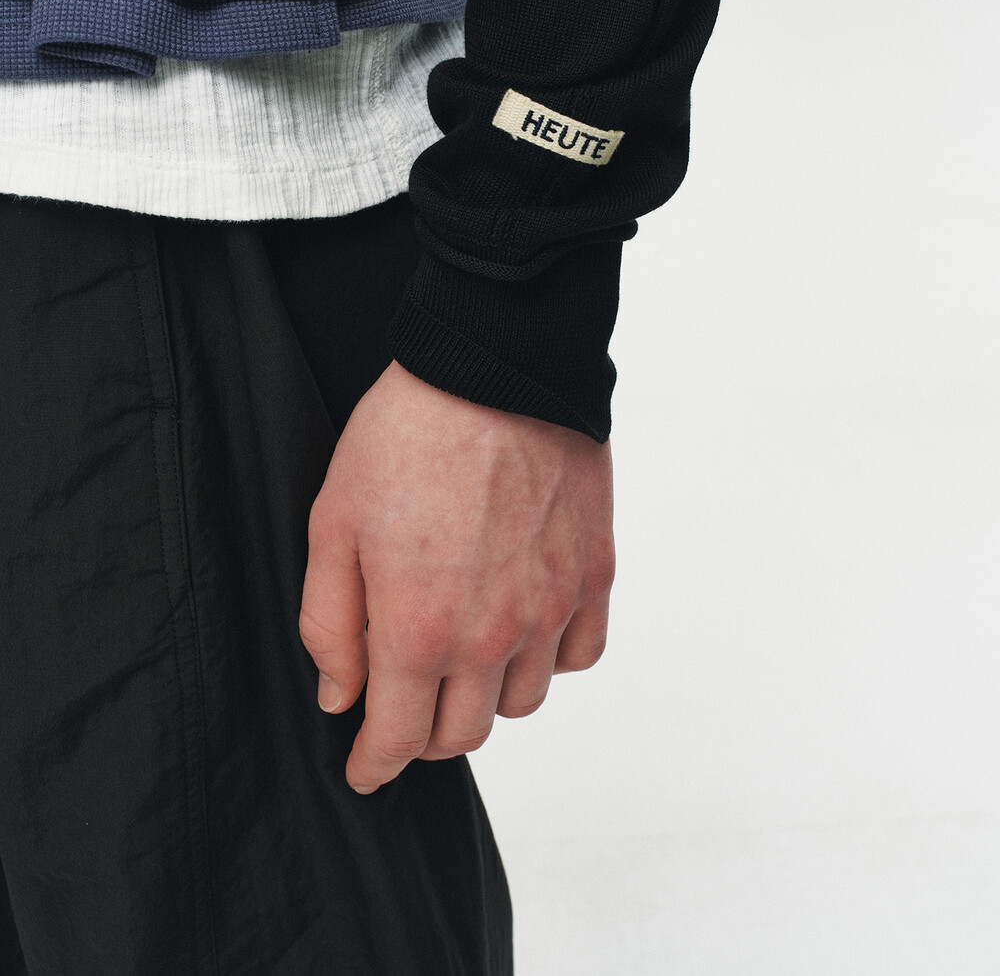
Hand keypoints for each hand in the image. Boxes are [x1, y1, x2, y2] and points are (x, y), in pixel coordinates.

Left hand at [299, 359, 614, 793]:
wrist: (494, 366)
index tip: (365, 770)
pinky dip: (550, 659)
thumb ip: (330, 623)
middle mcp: (492, 635)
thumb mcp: (332, 522)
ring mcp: (551, 607)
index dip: (374, 766)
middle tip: (402, 705)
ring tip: (461, 658)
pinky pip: (579, 654)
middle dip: (422, 734)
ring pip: (522, 702)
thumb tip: (339, 697)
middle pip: (462, 733)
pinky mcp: (593, 572)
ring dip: (485, 696)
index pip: (397, 739)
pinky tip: (523, 627)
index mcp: (418, 628)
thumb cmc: (404, 434)